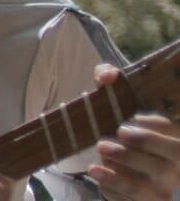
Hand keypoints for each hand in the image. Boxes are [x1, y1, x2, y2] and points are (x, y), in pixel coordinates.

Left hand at [89, 64, 179, 199]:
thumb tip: (107, 76)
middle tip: (117, 133)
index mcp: (173, 139)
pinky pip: (134, 198)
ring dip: (124, 164)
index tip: (130, 120)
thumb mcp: (115, 98)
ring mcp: (162, 187)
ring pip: (152, 183)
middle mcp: (174, 165)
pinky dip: (112, 184)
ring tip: (101, 148)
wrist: (114, 161)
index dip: (156, 128)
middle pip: (172, 158)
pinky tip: (94, 170)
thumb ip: (110, 77)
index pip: (175, 135)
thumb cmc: (118, 125)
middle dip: (145, 143)